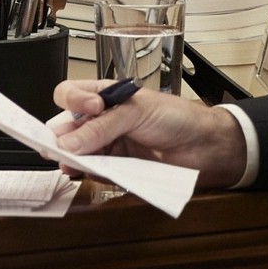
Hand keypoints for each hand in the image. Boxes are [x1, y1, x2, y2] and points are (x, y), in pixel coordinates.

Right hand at [49, 79, 249, 188]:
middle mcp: (103, 121)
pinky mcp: (118, 170)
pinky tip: (82, 173)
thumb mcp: (137, 111)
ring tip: (68, 163)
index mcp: (105, 97)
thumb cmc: (178, 118)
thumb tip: (68, 141)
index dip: (72, 101)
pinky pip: (95, 172)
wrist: (207, 147)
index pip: (71, 95)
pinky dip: (87, 174)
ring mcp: (110, 146)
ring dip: (71, 157)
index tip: (90, 108)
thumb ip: (102, 126)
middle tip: (60, 145)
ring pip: (78, 152)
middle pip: (68, 126)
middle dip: (60, 135)